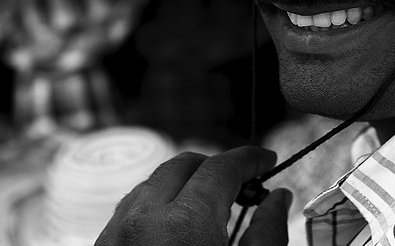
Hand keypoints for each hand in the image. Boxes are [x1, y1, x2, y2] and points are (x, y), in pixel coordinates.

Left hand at [94, 146, 292, 245]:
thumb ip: (267, 233)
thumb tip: (279, 198)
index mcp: (186, 224)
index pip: (222, 167)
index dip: (249, 159)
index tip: (267, 162)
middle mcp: (143, 221)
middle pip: (184, 165)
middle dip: (216, 167)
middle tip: (243, 186)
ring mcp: (115, 235)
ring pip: (152, 182)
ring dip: (184, 184)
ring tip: (210, 206)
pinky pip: (129, 209)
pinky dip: (156, 204)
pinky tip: (176, 227)